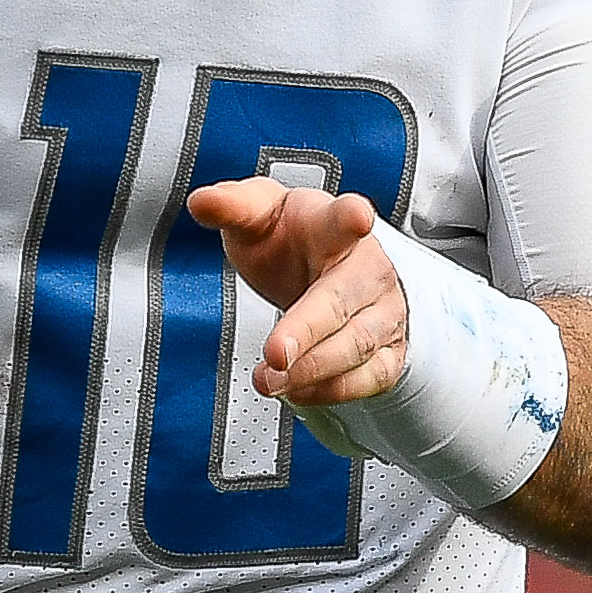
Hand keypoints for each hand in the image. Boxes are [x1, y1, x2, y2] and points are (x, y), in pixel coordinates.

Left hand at [190, 177, 409, 403]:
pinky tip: (296, 390)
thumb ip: (231, 206)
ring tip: (269, 379)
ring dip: (310, 369)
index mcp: (334, 224)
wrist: (326, 265)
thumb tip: (202, 202)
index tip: (356, 217)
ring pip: (356, 344)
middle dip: (306, 330)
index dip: (351, 218)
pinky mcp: (388, 348)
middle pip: (339, 300)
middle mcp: (367, 267)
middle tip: (275, 353)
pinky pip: (369, 377)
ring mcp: (383, 309)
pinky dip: (330, 390)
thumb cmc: (291, 238)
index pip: (344, 217)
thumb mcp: (258, 214)